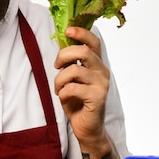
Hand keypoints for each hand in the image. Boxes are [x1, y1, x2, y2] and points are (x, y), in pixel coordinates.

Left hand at [54, 26, 109, 145]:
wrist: (87, 127)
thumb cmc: (77, 102)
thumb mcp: (72, 79)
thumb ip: (71, 63)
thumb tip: (62, 45)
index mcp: (97, 64)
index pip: (94, 42)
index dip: (81, 33)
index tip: (67, 30)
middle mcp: (102, 71)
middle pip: (83, 51)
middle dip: (63, 56)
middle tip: (56, 66)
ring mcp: (102, 84)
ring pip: (74, 70)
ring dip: (59, 79)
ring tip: (59, 89)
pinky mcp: (98, 97)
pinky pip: (72, 88)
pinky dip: (62, 92)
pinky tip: (64, 97)